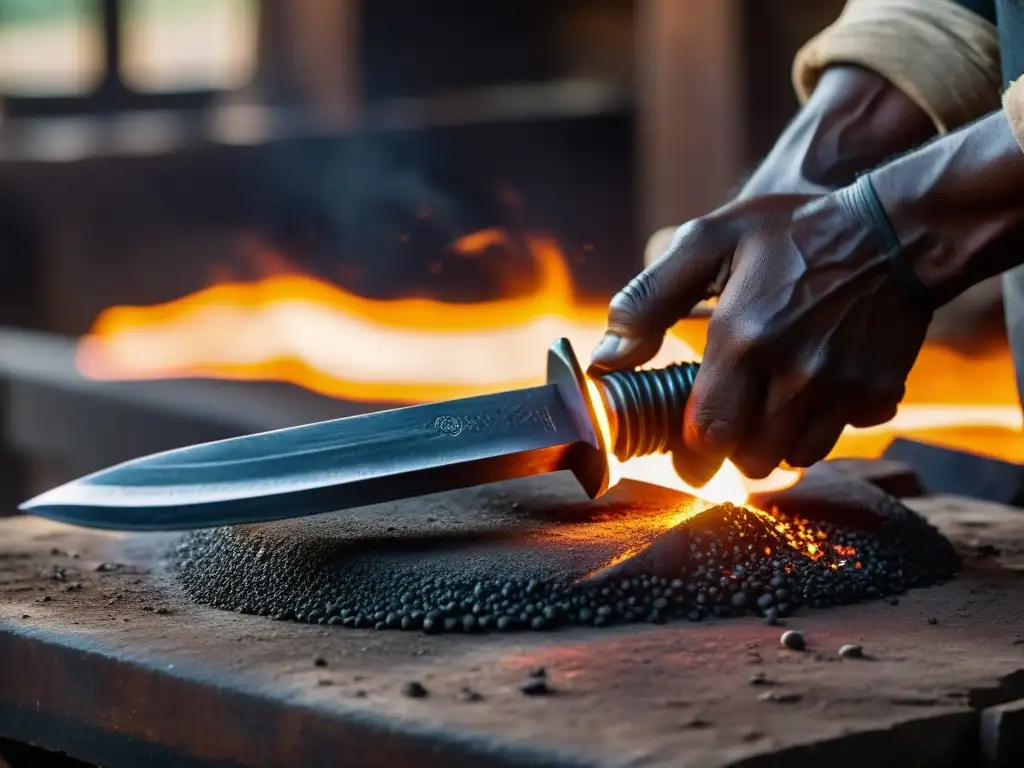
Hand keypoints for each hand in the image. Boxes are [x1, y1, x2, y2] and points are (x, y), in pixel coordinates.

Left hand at [590, 189, 932, 481]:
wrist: (897, 230)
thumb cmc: (793, 232)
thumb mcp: (710, 241)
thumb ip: (648, 300)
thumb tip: (607, 357)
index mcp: (744, 338)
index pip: (708, 433)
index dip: (690, 451)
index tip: (684, 446)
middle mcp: (793, 372)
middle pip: (749, 460)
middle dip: (729, 451)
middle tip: (726, 421)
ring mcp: (839, 387)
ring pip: (792, 458)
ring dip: (771, 444)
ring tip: (765, 405)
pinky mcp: (876, 393)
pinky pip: (835, 439)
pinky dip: (814, 430)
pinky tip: (807, 395)